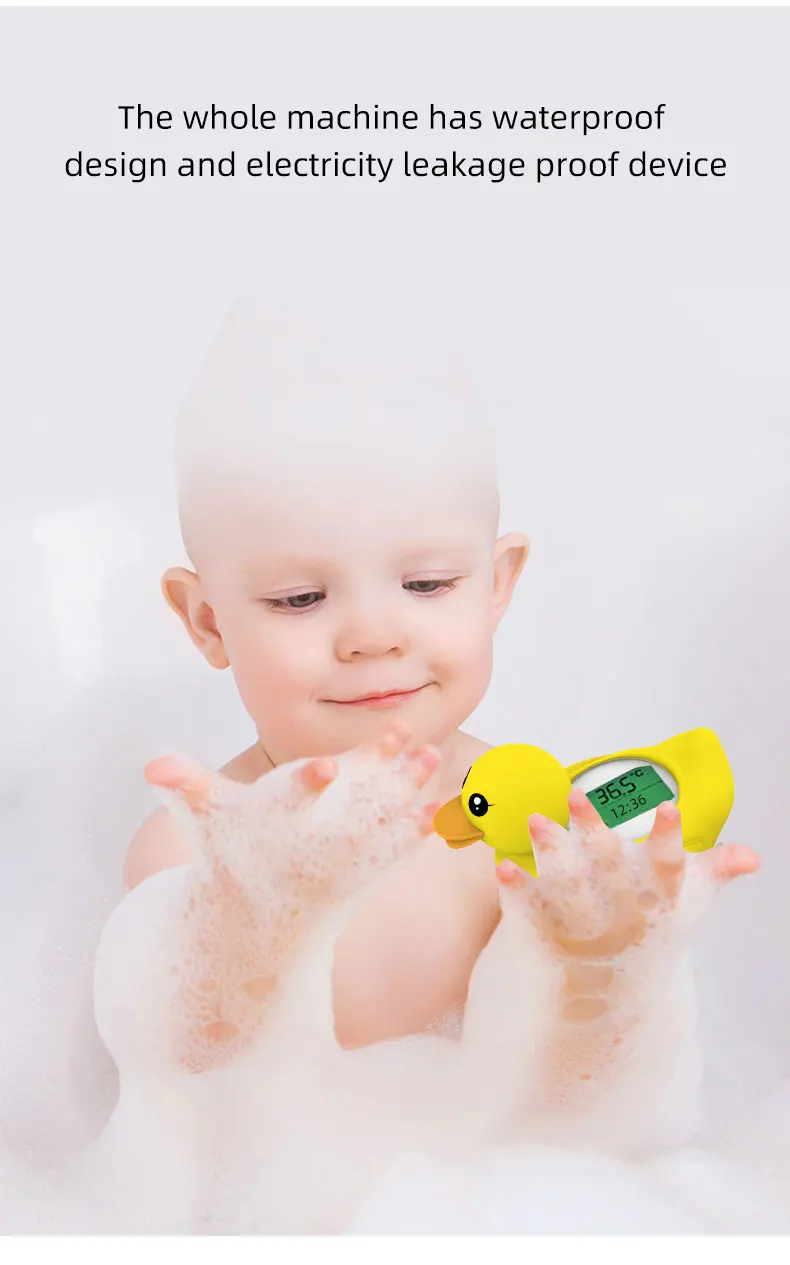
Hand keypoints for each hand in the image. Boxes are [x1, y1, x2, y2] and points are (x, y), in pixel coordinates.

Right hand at [144, 721, 440, 909]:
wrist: (253, 925)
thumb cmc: (229, 857)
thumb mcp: (204, 823)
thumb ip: (186, 788)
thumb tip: (152, 764)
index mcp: (272, 829)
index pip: (287, 801)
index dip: (305, 784)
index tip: (326, 765)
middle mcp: (309, 850)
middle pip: (348, 810)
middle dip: (381, 780)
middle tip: (414, 744)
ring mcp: (337, 867)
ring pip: (379, 826)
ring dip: (408, 794)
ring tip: (433, 759)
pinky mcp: (358, 879)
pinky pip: (392, 856)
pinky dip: (417, 833)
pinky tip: (444, 807)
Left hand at [494, 790, 759, 1116]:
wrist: (609, 1005)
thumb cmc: (649, 936)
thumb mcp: (685, 907)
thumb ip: (713, 873)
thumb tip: (751, 856)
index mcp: (658, 905)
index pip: (668, 869)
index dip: (669, 839)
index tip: (669, 807)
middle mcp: (622, 919)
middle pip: (610, 872)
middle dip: (594, 833)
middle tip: (576, 793)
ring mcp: (584, 933)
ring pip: (568, 891)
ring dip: (552, 854)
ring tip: (536, 819)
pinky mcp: (547, 942)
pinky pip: (529, 915)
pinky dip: (517, 892)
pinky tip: (504, 865)